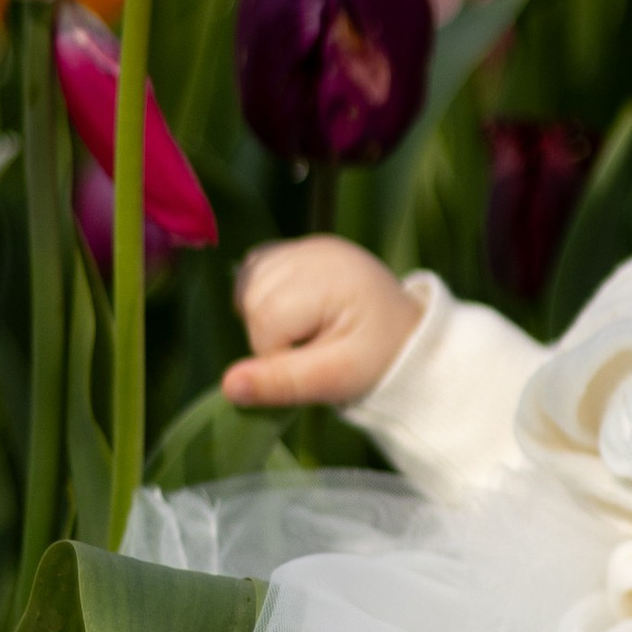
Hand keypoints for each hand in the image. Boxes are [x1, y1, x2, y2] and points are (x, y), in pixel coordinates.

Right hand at [222, 237, 419, 410]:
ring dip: (263, 315)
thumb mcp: (335, 379)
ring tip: (305, 330)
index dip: (277, 354)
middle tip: (313, 348)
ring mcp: (306, 244)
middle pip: (252, 298)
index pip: (267, 320)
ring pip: (246, 283)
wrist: (404, 335)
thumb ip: (284, 382)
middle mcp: (315, 251)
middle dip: (271, 335)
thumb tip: (228, 387)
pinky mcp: (297, 248)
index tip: (313, 362)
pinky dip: (259, 294)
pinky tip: (290, 311)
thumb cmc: (376, 359)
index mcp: (331, 278)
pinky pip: (252, 269)